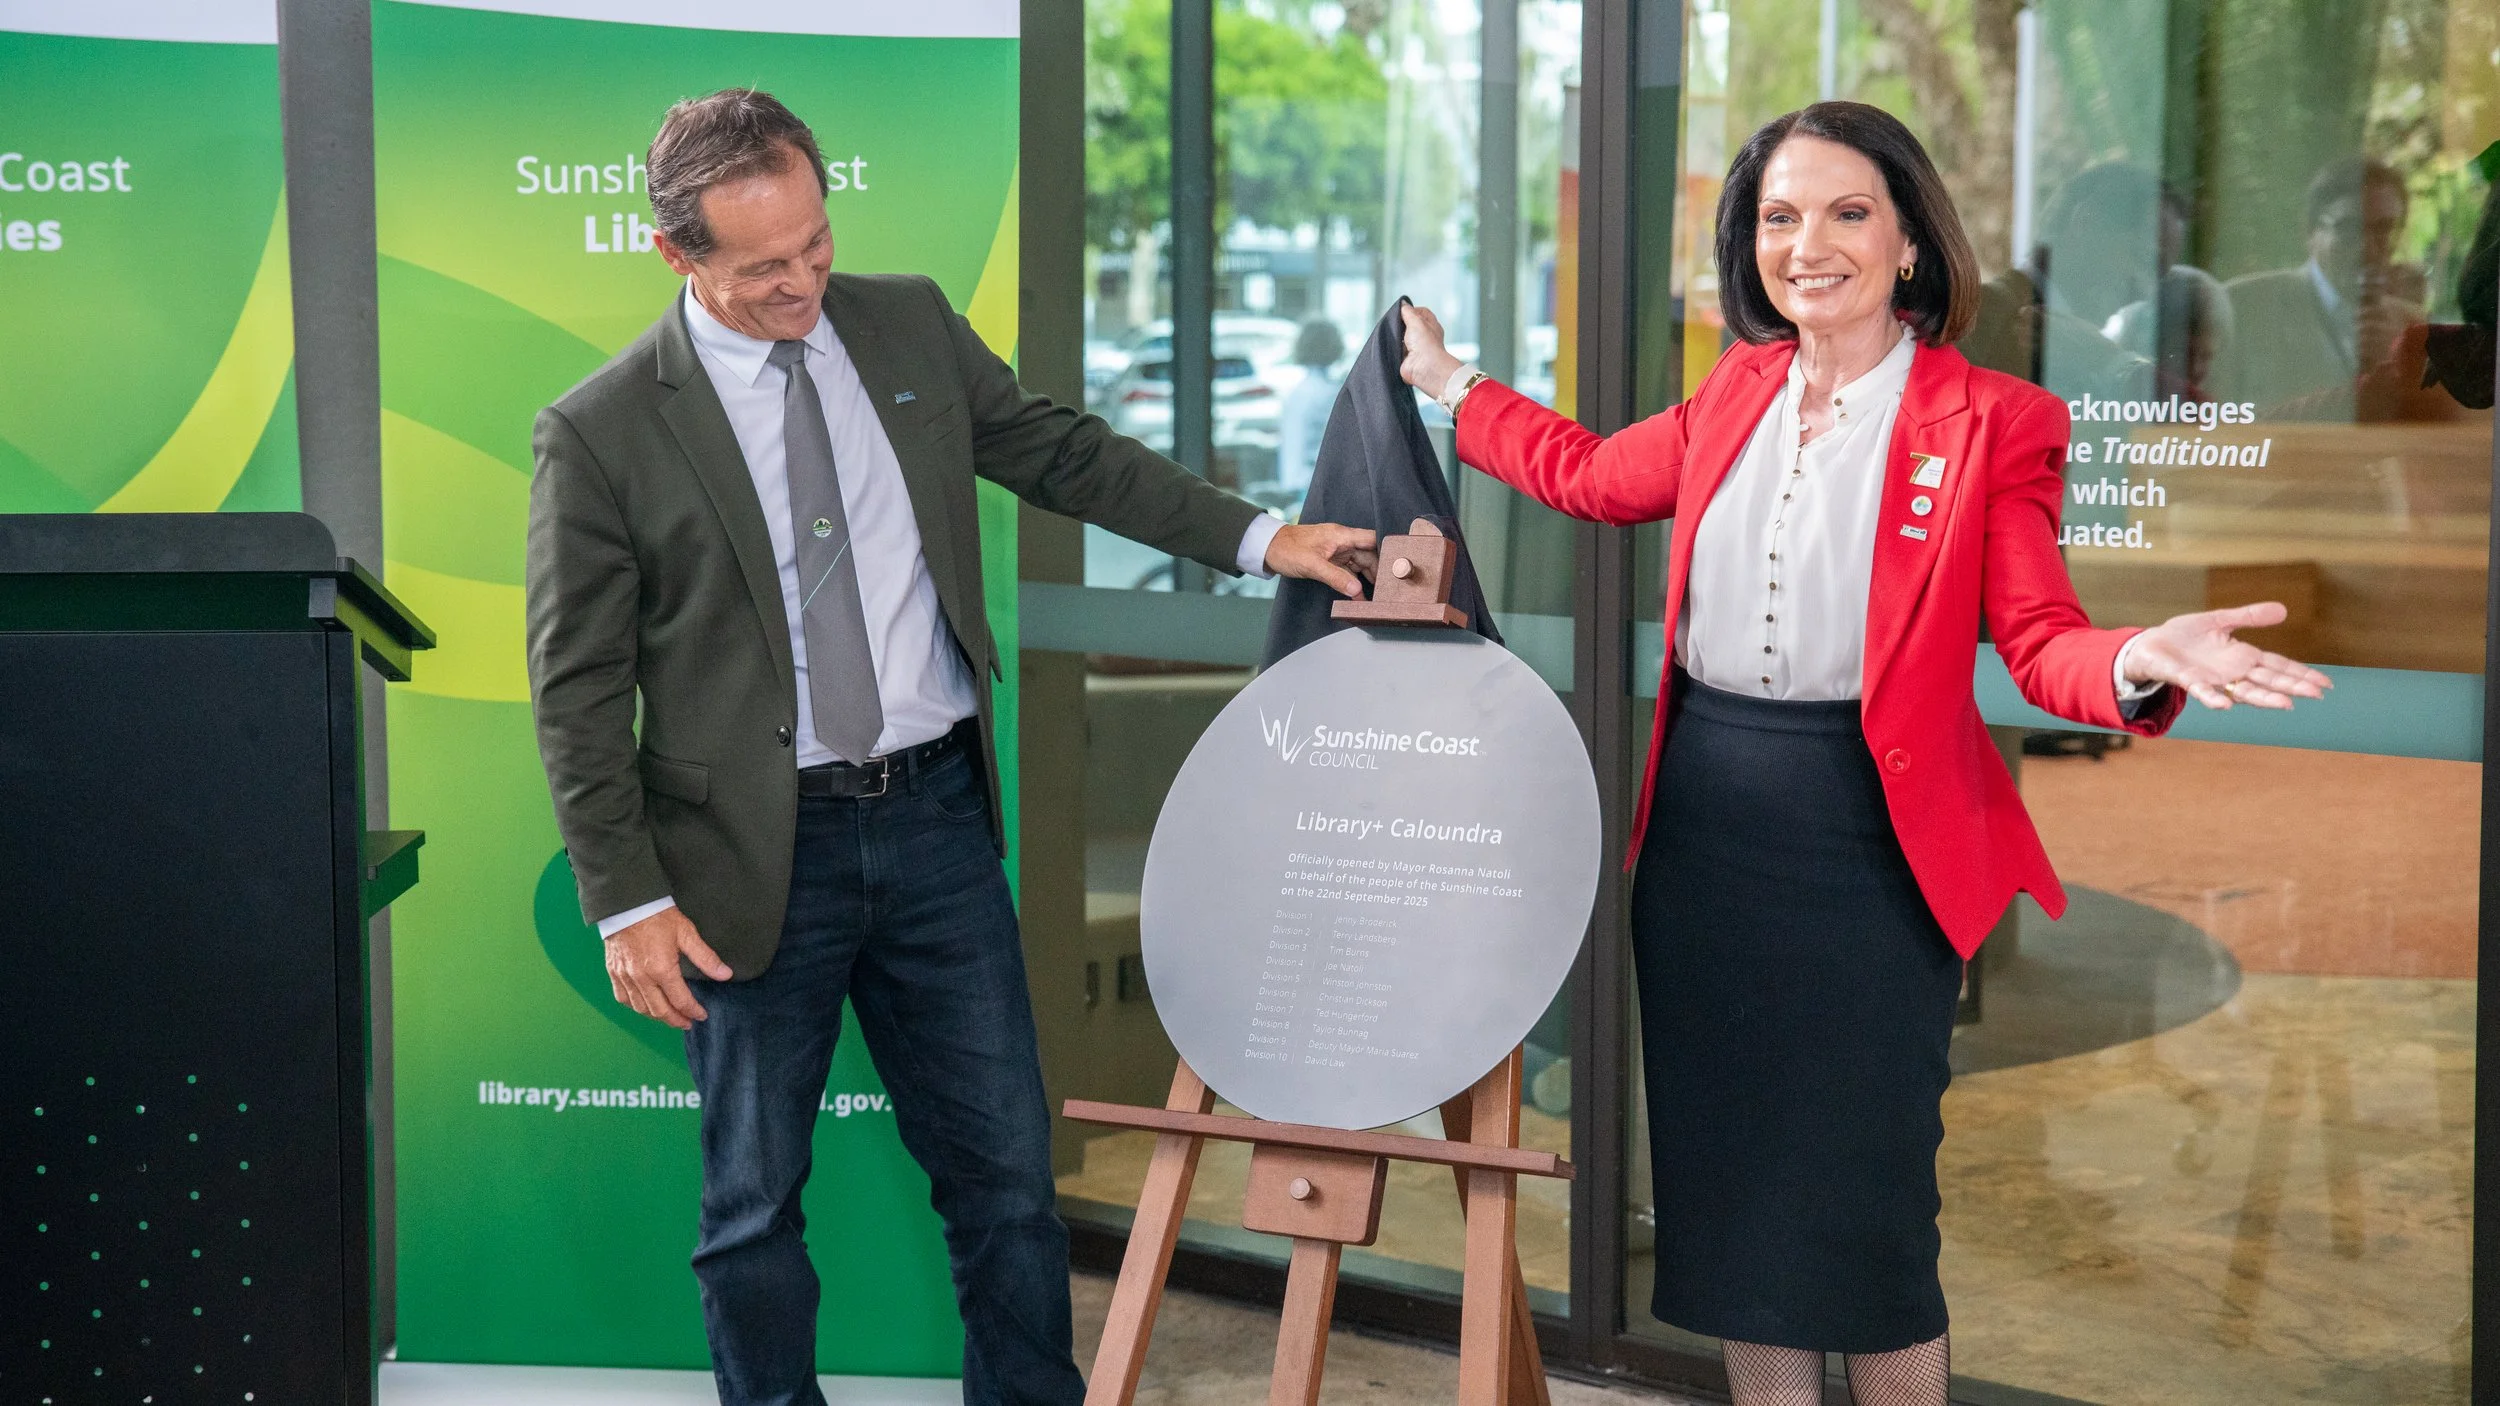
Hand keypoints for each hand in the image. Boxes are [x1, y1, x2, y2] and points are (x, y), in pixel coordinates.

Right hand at [604, 904, 733, 1029]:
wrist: (627, 904)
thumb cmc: (658, 916)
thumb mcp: (687, 934)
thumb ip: (706, 958)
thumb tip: (726, 974)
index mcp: (661, 970)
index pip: (680, 1001)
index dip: (693, 1011)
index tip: (701, 1015)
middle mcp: (641, 978)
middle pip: (660, 1011)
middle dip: (676, 1020)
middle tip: (687, 1023)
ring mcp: (625, 977)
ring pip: (641, 1008)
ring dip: (657, 1017)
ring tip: (670, 1017)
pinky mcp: (613, 973)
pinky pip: (623, 999)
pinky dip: (635, 1007)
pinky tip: (645, 1007)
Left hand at [1265, 522, 1379, 597]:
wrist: (1268, 548)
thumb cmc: (1287, 549)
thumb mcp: (1312, 565)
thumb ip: (1336, 577)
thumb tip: (1356, 589)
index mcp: (1342, 535)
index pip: (1372, 539)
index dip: (1385, 551)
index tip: (1395, 567)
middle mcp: (1343, 542)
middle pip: (1369, 555)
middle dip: (1378, 572)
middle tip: (1386, 590)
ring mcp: (1337, 551)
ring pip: (1360, 565)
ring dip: (1366, 580)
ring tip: (1374, 597)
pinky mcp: (1331, 561)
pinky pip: (1347, 571)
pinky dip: (1353, 583)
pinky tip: (1357, 596)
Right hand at [1398, 304, 1465, 398]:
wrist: (1424, 368)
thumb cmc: (1426, 344)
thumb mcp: (1416, 320)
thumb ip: (1407, 311)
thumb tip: (1403, 304)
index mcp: (1431, 326)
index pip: (1421, 313)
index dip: (1411, 310)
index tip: (1402, 310)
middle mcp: (1424, 337)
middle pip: (1409, 325)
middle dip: (1401, 324)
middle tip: (1393, 321)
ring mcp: (1415, 348)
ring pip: (1401, 338)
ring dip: (1396, 336)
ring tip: (1392, 334)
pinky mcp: (1405, 358)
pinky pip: (1396, 349)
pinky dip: (1392, 347)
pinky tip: (1390, 345)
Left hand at [2124, 602, 2331, 709]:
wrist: (2149, 645)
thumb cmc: (2183, 635)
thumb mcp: (2220, 620)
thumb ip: (2249, 617)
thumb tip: (2284, 610)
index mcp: (2242, 657)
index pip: (2278, 666)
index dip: (2300, 674)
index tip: (2324, 683)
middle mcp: (2232, 673)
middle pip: (2268, 681)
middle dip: (2292, 687)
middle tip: (2317, 694)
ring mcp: (2212, 679)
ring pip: (2243, 691)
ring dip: (2263, 698)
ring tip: (2286, 704)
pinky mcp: (2189, 680)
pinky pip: (2203, 692)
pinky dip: (2213, 699)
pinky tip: (2225, 705)